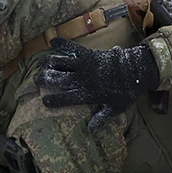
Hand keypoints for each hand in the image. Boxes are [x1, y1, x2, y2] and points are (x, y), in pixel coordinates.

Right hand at [34, 38, 160, 130]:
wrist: (136, 70)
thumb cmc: (127, 92)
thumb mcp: (115, 108)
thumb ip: (101, 118)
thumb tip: (90, 131)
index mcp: (88, 94)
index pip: (66, 99)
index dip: (53, 100)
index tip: (44, 101)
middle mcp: (83, 79)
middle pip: (58, 79)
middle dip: (45, 79)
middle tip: (36, 79)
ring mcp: (84, 65)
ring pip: (60, 63)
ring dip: (48, 63)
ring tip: (40, 64)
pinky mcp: (88, 53)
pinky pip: (72, 47)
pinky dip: (62, 44)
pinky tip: (52, 41)